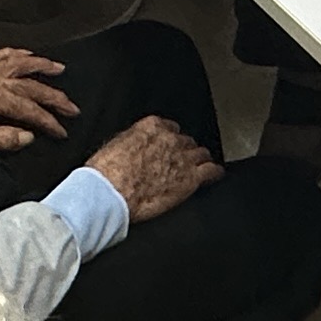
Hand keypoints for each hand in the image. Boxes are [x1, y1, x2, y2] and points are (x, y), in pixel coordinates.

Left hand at [0, 48, 76, 152]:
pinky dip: (15, 54)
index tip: (61, 131)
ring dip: (40, 65)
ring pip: (18, 63)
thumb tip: (28, 136)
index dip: (48, 121)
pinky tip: (26, 54)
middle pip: (30, 85)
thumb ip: (3, 138)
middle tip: (72, 107)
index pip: (29, 108)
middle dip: (54, 97)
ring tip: (58, 68)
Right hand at [88, 115, 216, 221]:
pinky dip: (214, 173)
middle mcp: (170, 139)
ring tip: (200, 166)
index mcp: (151, 127)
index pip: (169, 127)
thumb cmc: (105, 174)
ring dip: (199, 160)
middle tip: (179, 162)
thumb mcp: (114, 146)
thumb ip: (132, 142)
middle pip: (185, 141)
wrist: (110, 193)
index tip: (167, 147)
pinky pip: (211, 171)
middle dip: (183, 151)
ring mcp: (183, 158)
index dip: (170, 139)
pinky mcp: (190, 179)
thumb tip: (134, 150)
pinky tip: (215, 175)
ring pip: (200, 154)